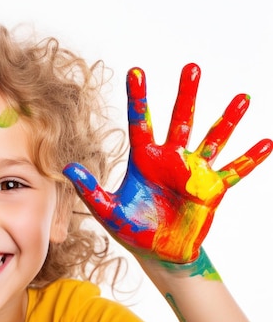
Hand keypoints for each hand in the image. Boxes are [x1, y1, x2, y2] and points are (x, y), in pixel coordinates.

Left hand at [63, 63, 271, 262]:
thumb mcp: (107, 210)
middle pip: (180, 121)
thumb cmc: (131, 229)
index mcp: (144, 160)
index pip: (140, 123)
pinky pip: (234, 171)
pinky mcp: (211, 190)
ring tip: (242, 98)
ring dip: (227, 120)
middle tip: (191, 67)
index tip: (136, 71)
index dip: (138, 98)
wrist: (158, 253)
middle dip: (185, 95)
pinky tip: (267, 142)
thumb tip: (68, 168)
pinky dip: (250, 159)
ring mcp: (193, 172)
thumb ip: (89, 189)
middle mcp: (170, 160)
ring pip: (212, 139)